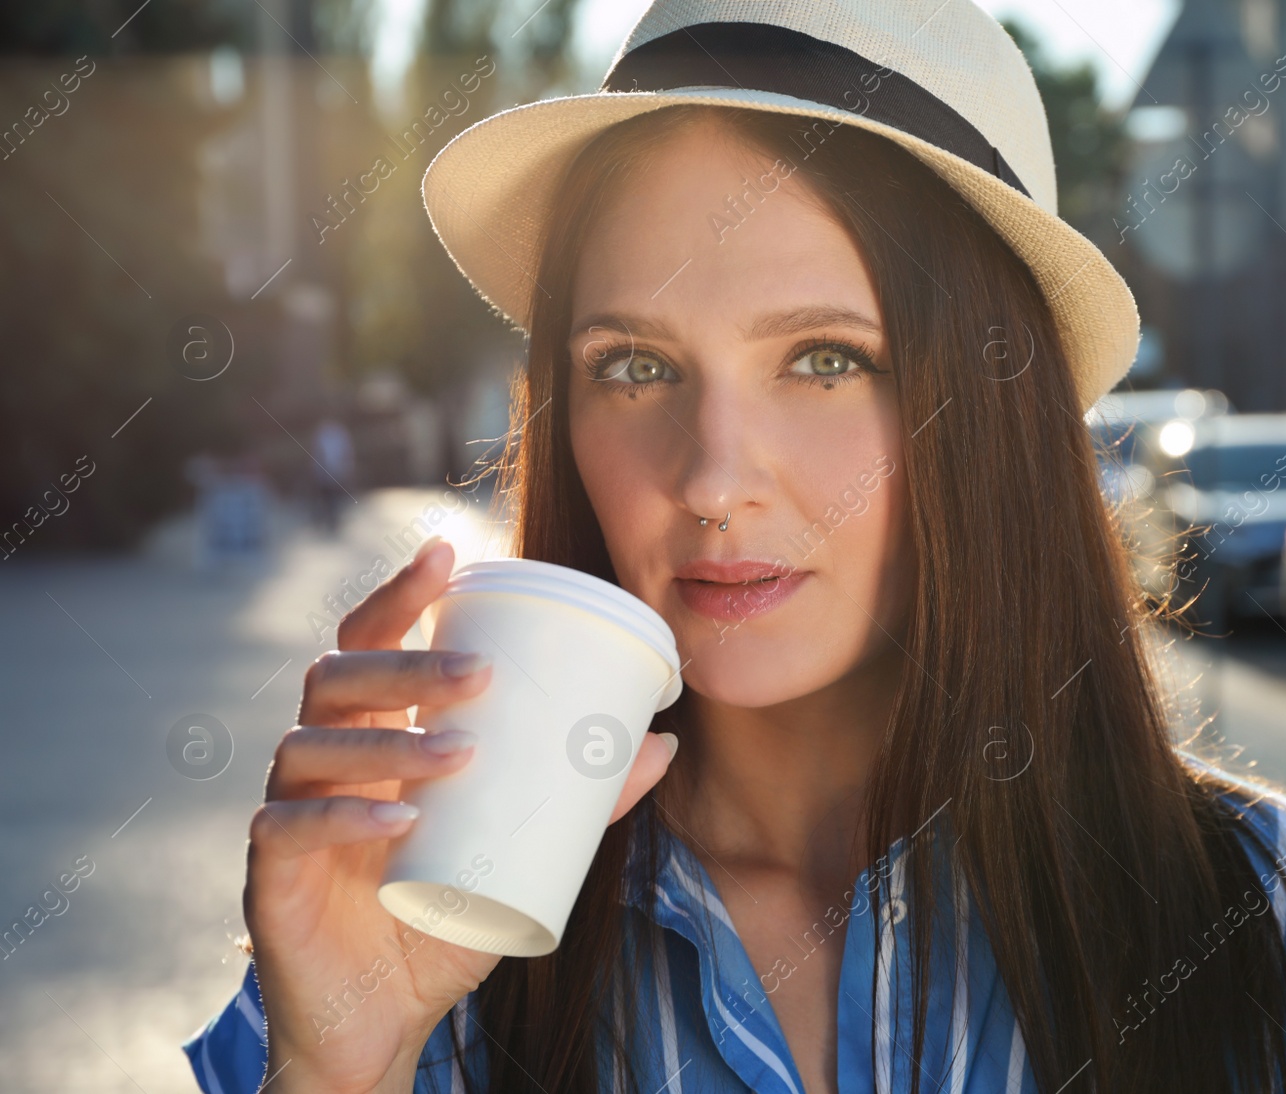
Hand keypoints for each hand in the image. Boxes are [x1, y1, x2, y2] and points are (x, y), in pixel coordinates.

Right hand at [242, 537, 677, 1092]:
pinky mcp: (269, 874)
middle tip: (481, 678)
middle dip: (407, 667)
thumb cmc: (446, 917)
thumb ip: (584, 799)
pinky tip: (398, 822)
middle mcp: (322, 758)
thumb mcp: (522, 853)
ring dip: (387, 742)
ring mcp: (288, 811)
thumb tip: (663, 742)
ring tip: (460, 755)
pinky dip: (342, 819)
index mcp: (374, 734)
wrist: (385, 1017)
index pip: (369, 641)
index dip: (398, 593)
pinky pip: (286, 828)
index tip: (446, 553)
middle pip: (338, 679)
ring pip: (310, 744)